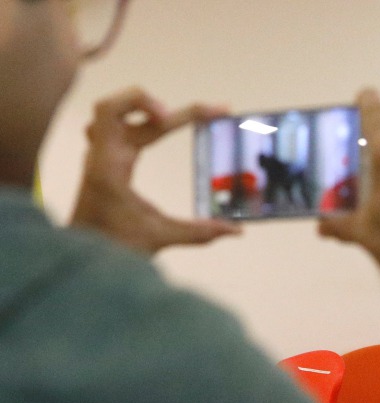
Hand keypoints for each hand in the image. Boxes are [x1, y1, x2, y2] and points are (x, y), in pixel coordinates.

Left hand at [70, 88, 241, 253]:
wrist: (80, 257)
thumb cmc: (112, 247)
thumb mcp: (159, 237)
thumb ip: (199, 232)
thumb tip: (236, 231)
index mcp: (112, 166)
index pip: (143, 123)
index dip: (181, 112)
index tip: (213, 112)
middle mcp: (101, 154)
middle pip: (119, 106)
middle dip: (161, 106)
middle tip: (194, 115)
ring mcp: (98, 156)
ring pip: (108, 111)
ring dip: (137, 107)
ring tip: (167, 118)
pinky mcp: (101, 162)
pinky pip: (107, 126)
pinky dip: (128, 119)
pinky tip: (147, 129)